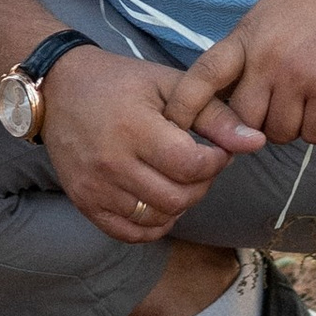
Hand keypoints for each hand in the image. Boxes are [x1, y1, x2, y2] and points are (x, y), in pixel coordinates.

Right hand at [40, 44, 264, 243]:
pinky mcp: (84, 203)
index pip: (192, 167)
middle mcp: (112, 164)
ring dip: (179, 204)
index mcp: (135, 129)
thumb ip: (214, 115)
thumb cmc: (120, 82)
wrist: (59, 89)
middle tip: (199, 164)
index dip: (216, 162)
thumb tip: (256, 142)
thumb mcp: (169, 85)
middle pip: (179, 198)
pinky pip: (130, 232)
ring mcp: (95, 188)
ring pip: (158, 219)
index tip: (215, 149)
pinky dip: (153, 223)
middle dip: (201, 184)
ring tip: (177, 178)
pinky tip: (158, 199)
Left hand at [179, 0, 315, 153]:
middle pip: (243, 119)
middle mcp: (268, 58)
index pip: (203, 74)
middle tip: (276, 105)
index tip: (175, 126)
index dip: (184, 105)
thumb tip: (224, 88)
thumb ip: (247, 48)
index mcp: (247, 35)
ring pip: (279, 133)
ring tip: (308, 96)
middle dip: (256, 122)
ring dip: (293, 124)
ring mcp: (301, 76)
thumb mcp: (270, 11)